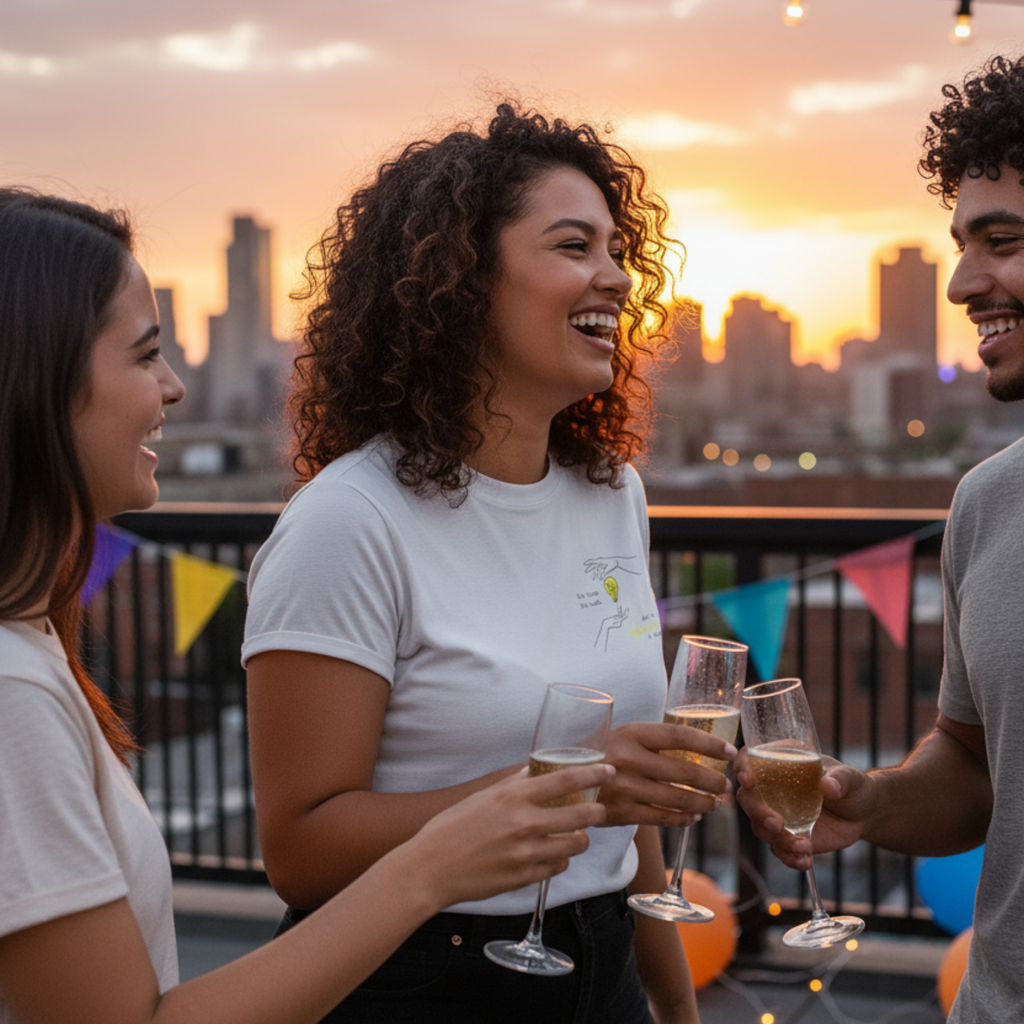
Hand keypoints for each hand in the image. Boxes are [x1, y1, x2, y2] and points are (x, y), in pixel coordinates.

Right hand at [413, 763, 611, 906]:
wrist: (431, 868)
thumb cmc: (452, 828)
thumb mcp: (484, 797)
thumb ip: (515, 784)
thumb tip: (537, 771)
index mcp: (513, 796)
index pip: (567, 779)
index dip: (594, 774)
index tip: (608, 770)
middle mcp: (524, 823)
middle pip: (581, 815)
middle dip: (597, 812)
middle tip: (598, 810)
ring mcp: (526, 853)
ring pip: (575, 845)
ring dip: (579, 839)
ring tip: (573, 835)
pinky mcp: (525, 878)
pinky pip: (558, 867)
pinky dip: (559, 860)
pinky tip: (549, 855)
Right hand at [598, 722, 735, 826]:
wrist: (561, 778)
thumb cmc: (602, 753)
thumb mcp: (623, 736)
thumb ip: (654, 740)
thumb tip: (700, 746)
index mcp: (631, 733)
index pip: (679, 736)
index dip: (709, 744)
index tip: (730, 751)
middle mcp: (627, 759)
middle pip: (684, 771)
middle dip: (713, 780)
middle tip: (726, 784)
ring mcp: (624, 788)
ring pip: (677, 798)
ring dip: (703, 802)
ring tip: (716, 802)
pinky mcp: (620, 813)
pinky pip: (662, 818)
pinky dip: (683, 819)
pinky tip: (694, 816)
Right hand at [734, 748, 874, 870]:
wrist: (864, 815)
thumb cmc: (853, 787)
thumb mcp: (850, 779)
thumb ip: (840, 780)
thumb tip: (828, 786)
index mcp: (781, 763)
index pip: (749, 760)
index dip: (743, 768)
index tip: (749, 780)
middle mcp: (772, 788)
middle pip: (748, 798)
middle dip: (759, 812)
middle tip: (778, 825)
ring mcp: (778, 813)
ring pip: (761, 827)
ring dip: (778, 840)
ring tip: (805, 848)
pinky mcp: (787, 836)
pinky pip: (777, 849)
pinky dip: (788, 857)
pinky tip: (805, 861)